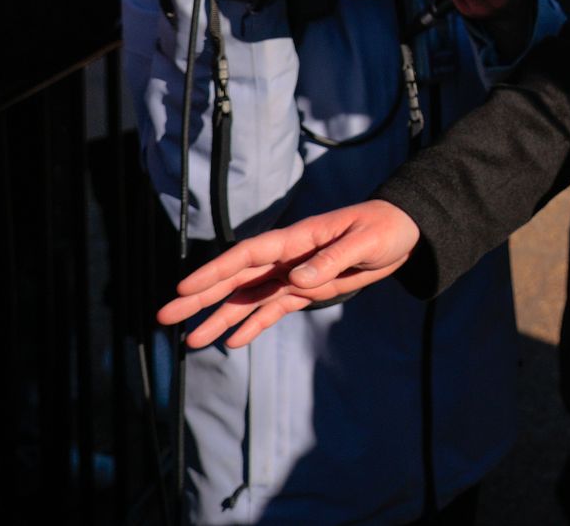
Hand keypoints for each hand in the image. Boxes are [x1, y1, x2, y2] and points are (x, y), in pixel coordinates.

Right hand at [159, 199, 421, 347]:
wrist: (404, 233)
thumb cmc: (385, 227)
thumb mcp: (364, 241)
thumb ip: (333, 258)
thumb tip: (298, 279)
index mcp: (297, 240)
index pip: (247, 256)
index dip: (215, 272)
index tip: (185, 289)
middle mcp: (287, 258)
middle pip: (235, 279)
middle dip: (200, 298)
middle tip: (164, 318)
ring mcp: (293, 274)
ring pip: (247, 299)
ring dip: (220, 318)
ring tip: (190, 342)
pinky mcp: (306, 290)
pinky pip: (273, 310)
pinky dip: (252, 326)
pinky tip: (231, 343)